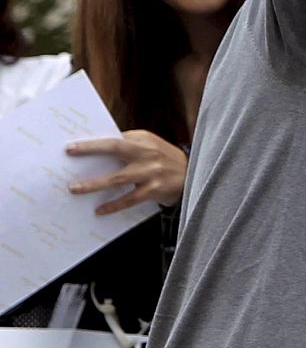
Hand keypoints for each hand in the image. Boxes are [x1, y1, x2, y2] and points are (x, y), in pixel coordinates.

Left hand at [65, 130, 187, 214]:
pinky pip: (130, 199)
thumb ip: (127, 145)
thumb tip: (94, 152)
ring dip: (95, 184)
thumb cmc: (164, 159)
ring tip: (75, 189)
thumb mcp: (150, 146)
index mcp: (143, 139)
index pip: (114, 137)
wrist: (194, 174)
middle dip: (91, 150)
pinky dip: (114, 205)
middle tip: (69, 154)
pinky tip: (99, 210)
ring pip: (118, 178)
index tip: (71, 146)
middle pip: (115, 148)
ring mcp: (151, 171)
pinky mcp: (155, 189)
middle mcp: (147, 152)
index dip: (92, 142)